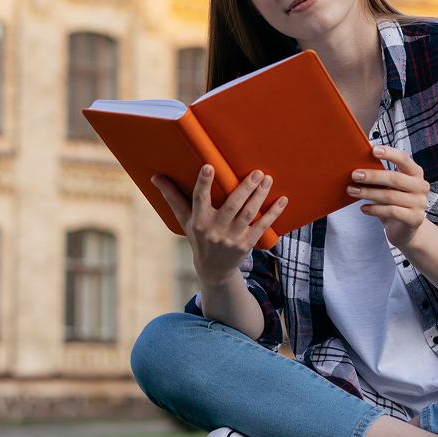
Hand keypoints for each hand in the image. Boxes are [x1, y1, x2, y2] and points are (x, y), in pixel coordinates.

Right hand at [152, 165, 287, 288]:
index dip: (203, 183)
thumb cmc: (198, 236)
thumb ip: (173, 197)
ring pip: (249, 214)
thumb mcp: (184, 219)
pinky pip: (262, 226)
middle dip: (245, 189)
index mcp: (199, 221)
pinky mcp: (247, 244)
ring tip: (268, 179)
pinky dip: (274, 213)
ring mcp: (232, 238)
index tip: (209, 166)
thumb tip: (155, 176)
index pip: (199, 199)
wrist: (213, 269)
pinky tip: (283, 199)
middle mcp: (215, 230)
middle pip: (231, 206)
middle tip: (257, 172)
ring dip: (260, 196)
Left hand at [347, 145, 429, 250]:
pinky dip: (374, 209)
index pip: (404, 159)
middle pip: (395, 178)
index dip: (389, 153)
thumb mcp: (390, 187)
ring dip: (368, 193)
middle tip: (354, 175)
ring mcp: (420, 203)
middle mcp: (421, 186)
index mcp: (415, 173)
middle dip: (372, 176)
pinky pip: (391, 211)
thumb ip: (381, 177)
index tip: (372, 150)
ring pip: (390, 196)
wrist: (405, 230)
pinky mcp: (415, 219)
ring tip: (352, 191)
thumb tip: (358, 167)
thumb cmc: (394, 203)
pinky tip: (363, 208)